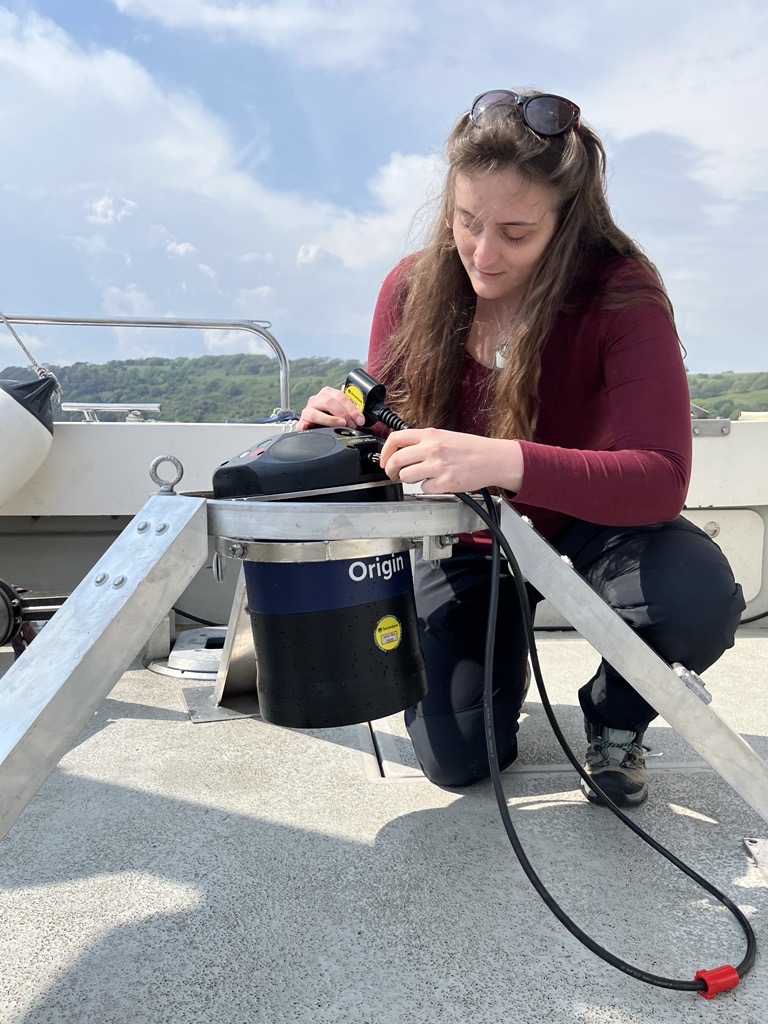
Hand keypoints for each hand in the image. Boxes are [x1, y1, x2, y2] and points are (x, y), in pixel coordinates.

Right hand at [296, 387, 365, 430]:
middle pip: (329, 402)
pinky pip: (300, 423)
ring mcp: (307, 411)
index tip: (360, 419)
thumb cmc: (332, 417)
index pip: (340, 396)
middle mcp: (316, 400)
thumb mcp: (341, 411)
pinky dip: (303, 425)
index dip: (352, 408)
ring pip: (316, 413)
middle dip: (344, 414)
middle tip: (352, 424)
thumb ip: (349, 413)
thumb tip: (361, 420)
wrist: (316, 425)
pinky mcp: (301, 422)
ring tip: (341, 424)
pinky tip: (307, 427)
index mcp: (327, 394)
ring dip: (330, 419)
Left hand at [379, 428, 523, 493]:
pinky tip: (436, 482)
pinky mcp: (445, 482)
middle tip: (393, 475)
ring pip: (406, 476)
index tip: (384, 460)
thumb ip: (424, 441)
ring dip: (408, 479)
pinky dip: (427, 488)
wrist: (493, 459)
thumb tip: (403, 450)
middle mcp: (432, 449)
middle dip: (390, 471)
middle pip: (396, 460)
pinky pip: (423, 488)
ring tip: (419, 477)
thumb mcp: (445, 436)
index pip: (396, 439)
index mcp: (430, 435)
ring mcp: (437, 466)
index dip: (384, 452)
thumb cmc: (471, 449)